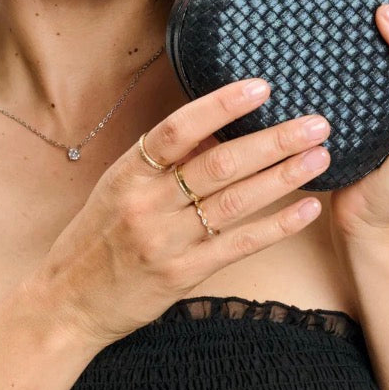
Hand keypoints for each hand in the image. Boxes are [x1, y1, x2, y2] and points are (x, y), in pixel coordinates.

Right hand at [29, 77, 332, 347]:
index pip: (177, 129)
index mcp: (130, 172)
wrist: (69, 301)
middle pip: (219, 164)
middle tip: (316, 123)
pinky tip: (307, 210)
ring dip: (282, 177)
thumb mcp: (119, 185)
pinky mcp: (183, 275)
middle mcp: (148, 203)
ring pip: (235, 202)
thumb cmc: (98, 235)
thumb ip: (164, 159)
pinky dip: (276, 227)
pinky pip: (238, 246)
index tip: (262, 88)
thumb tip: (218, 126)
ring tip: (319, 156)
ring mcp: (166, 242)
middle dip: (273, 141)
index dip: (220, 106)